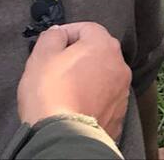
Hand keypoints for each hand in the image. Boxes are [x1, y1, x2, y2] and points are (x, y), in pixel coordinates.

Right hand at [17, 23, 130, 141]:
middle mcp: (119, 65)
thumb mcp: (41, 55)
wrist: (63, 136)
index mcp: (103, 45)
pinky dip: (92, 96)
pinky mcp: (119, 112)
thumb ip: (52, 36)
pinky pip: (105, 97)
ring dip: (87, 76)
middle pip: (97, 51)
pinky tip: (76, 103)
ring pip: (103, 74)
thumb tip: (58, 33)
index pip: (86, 28)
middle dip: (78, 55)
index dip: (66, 33)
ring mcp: (122, 90)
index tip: (52, 44)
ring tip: (65, 88)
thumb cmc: (50, 93)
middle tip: (56, 66)